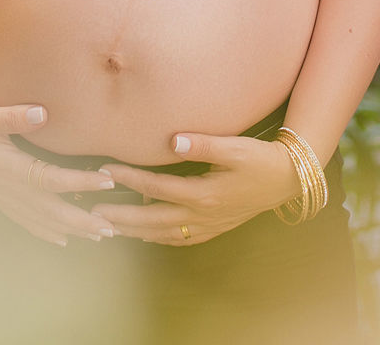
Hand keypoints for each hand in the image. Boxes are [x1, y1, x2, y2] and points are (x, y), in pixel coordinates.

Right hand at [0, 101, 121, 246]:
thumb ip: (12, 116)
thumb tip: (42, 113)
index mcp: (12, 169)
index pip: (53, 179)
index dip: (80, 182)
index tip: (106, 181)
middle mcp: (12, 190)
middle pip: (53, 211)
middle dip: (83, 221)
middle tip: (112, 228)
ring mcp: (6, 199)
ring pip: (43, 221)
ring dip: (72, 230)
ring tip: (99, 236)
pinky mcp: (1, 202)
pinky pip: (28, 223)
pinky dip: (47, 233)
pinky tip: (63, 240)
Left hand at [91, 131, 300, 245]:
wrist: (287, 179)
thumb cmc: (259, 159)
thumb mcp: (234, 147)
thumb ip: (202, 144)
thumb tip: (171, 139)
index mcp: (203, 194)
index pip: (156, 187)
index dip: (129, 178)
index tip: (105, 171)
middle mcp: (202, 215)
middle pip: (152, 219)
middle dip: (121, 216)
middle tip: (93, 213)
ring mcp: (207, 226)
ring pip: (163, 234)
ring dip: (135, 231)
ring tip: (109, 227)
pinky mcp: (213, 228)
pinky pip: (179, 239)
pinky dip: (158, 238)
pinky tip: (145, 235)